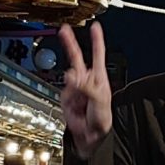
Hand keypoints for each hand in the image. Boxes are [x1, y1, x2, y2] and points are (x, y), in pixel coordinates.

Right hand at [58, 20, 112, 153]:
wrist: (90, 136)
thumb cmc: (101, 119)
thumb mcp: (99, 101)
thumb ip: (86, 87)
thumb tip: (73, 76)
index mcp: (99, 78)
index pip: (98, 55)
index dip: (97, 40)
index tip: (95, 27)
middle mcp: (87, 80)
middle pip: (77, 57)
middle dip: (70, 43)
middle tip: (64, 30)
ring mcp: (75, 88)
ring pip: (68, 77)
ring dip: (74, 89)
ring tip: (81, 103)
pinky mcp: (67, 97)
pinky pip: (64, 92)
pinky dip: (68, 99)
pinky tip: (75, 107)